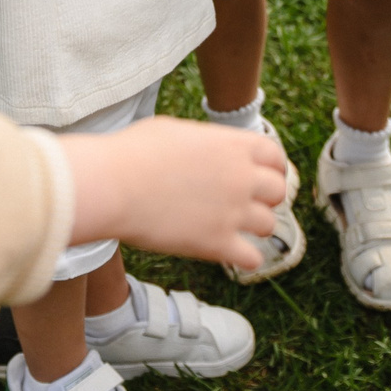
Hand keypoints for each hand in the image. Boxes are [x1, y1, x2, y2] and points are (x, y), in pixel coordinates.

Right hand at [59, 116, 289, 274]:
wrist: (112, 185)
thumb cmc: (132, 153)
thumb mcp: (175, 131)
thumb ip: (205, 143)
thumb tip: (208, 152)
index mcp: (232, 145)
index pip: (275, 156)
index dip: (271, 167)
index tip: (261, 176)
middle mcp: (241, 177)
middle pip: (278, 191)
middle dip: (265, 197)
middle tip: (245, 203)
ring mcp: (233, 212)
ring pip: (268, 225)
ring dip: (252, 227)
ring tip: (231, 227)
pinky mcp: (218, 244)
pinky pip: (253, 258)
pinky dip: (244, 257)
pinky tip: (227, 252)